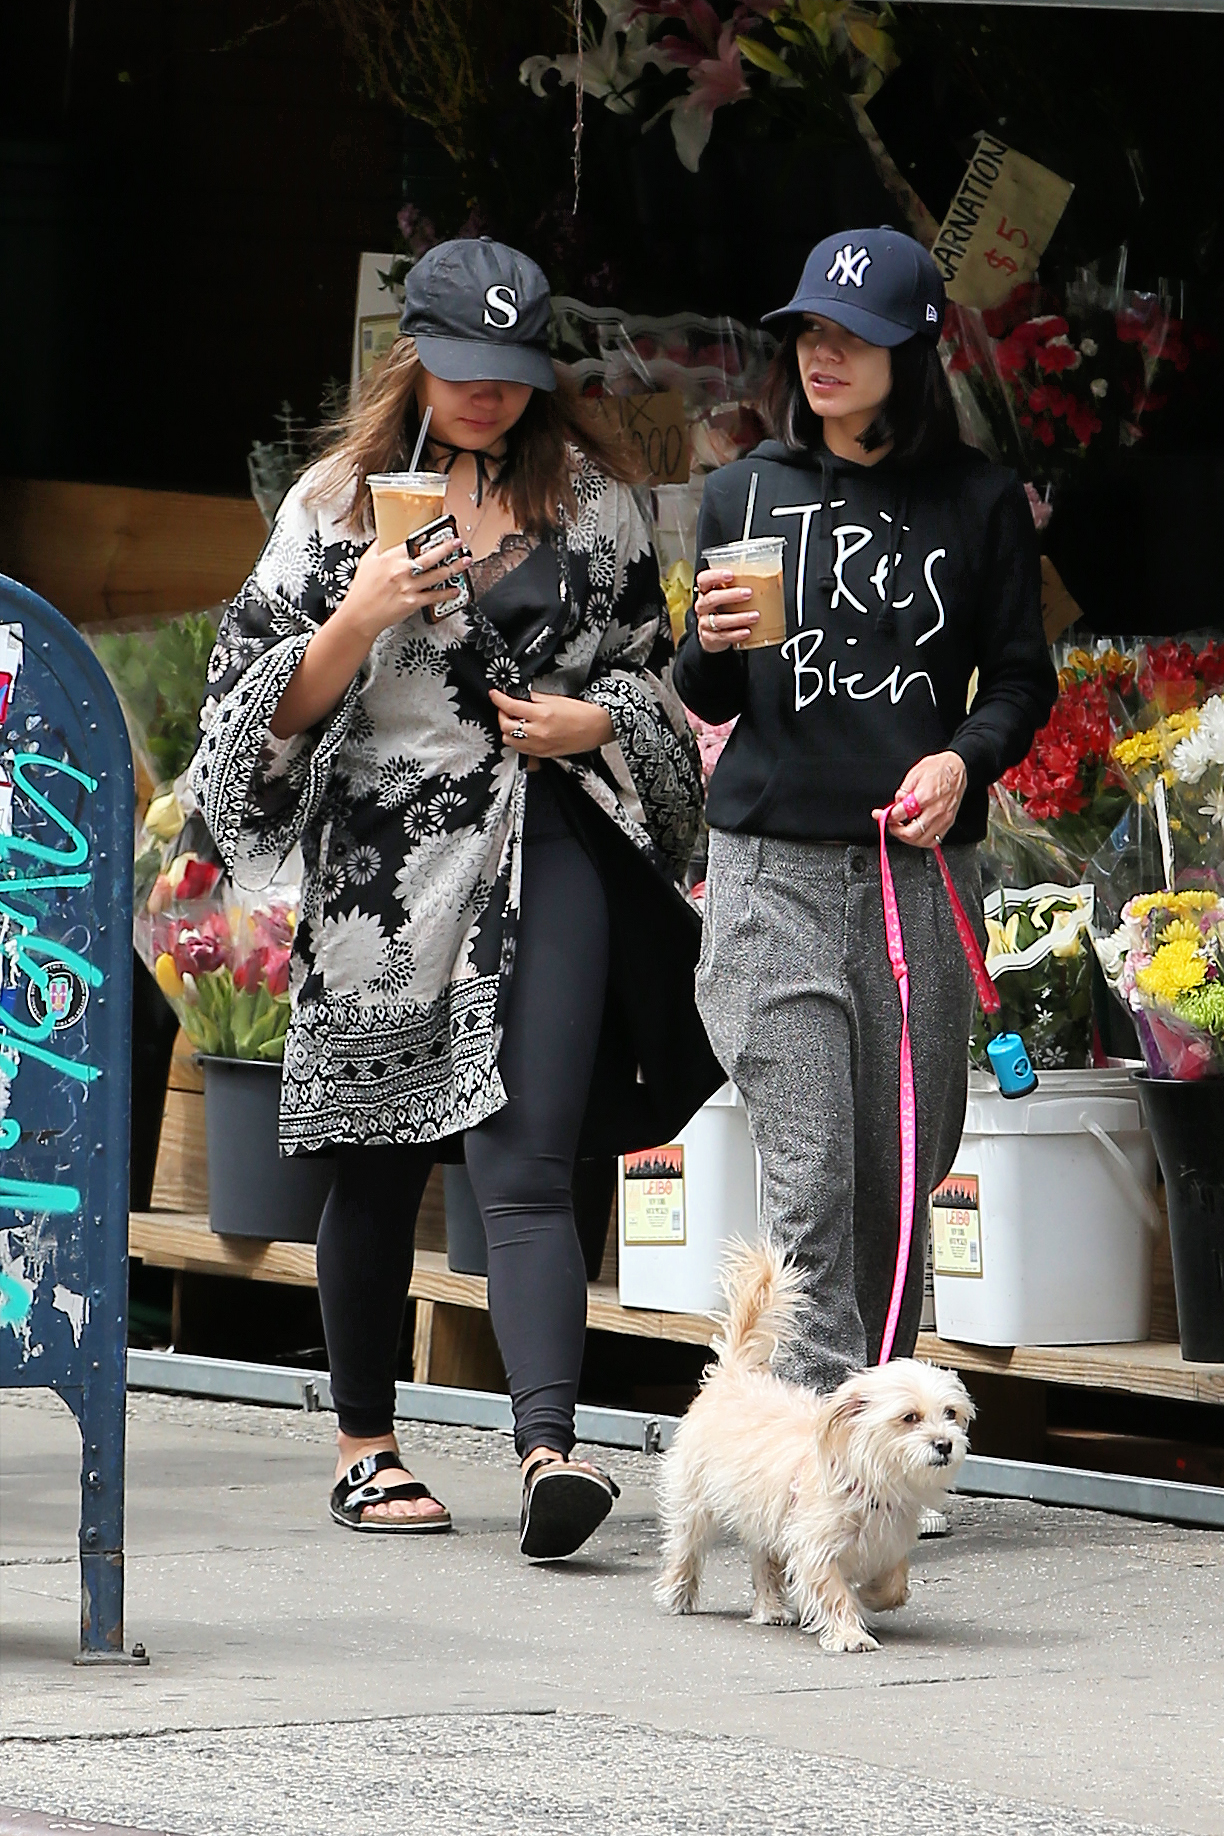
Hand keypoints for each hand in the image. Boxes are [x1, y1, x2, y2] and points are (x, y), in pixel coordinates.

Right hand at [337, 532, 470, 640]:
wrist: (360, 615)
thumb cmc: (362, 590)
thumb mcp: (367, 561)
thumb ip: (378, 547)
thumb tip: (385, 537)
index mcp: (390, 558)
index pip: (413, 543)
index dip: (428, 536)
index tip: (438, 532)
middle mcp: (402, 571)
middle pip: (430, 557)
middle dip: (447, 548)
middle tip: (458, 543)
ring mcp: (409, 587)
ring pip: (437, 575)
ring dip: (454, 568)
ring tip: (464, 562)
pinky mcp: (413, 602)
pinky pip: (434, 596)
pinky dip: (447, 593)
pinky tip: (456, 590)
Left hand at [488, 688, 613, 758]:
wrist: (597, 728)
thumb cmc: (581, 712)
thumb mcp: (556, 699)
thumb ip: (534, 699)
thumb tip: (519, 697)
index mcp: (542, 714)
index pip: (510, 706)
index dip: (498, 699)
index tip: (494, 694)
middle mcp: (538, 732)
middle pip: (505, 726)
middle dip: (502, 714)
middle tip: (506, 708)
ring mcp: (540, 745)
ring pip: (510, 740)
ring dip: (508, 729)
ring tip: (515, 721)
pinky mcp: (543, 754)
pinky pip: (521, 749)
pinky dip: (517, 740)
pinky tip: (524, 732)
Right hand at [694, 568, 756, 651]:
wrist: (711, 634)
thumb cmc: (723, 609)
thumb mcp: (727, 595)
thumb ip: (740, 586)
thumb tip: (772, 578)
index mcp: (706, 591)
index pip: (704, 579)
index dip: (715, 575)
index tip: (730, 574)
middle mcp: (703, 606)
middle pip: (712, 599)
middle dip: (731, 595)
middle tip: (749, 593)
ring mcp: (705, 623)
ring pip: (719, 620)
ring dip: (739, 618)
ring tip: (755, 615)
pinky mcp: (710, 638)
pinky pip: (723, 636)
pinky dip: (736, 634)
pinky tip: (747, 632)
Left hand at [873, 752, 967, 848]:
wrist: (957, 768)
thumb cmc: (938, 768)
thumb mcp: (915, 773)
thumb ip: (903, 791)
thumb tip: (896, 804)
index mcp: (926, 795)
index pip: (901, 814)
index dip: (886, 816)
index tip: (880, 815)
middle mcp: (936, 810)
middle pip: (911, 832)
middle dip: (896, 830)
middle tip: (891, 824)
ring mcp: (944, 818)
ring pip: (922, 840)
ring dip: (908, 838)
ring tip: (901, 829)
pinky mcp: (948, 822)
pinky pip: (934, 840)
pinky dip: (922, 840)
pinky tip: (916, 833)